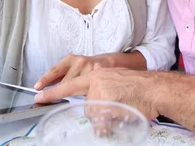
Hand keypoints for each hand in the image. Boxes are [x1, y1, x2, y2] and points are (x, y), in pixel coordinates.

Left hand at [34, 53, 116, 92]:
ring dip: (78, 93)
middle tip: (60, 97)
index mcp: (70, 60)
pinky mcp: (101, 70)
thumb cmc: (88, 67)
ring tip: (83, 91)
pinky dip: (90, 91)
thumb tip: (43, 88)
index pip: (55, 70)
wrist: (109, 62)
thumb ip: (60, 77)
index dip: (45, 79)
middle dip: (62, 92)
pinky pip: (91, 87)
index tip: (37, 87)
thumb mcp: (72, 68)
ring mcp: (91, 66)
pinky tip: (93, 90)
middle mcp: (79, 61)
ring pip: (78, 87)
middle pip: (65, 83)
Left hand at [36, 67, 160, 120]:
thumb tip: (93, 109)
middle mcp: (96, 80)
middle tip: (116, 106)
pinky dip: (112, 121)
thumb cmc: (140, 88)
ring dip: (107, 116)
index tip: (38, 96)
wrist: (156, 88)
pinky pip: (102, 120)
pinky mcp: (107, 102)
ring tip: (124, 107)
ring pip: (94, 114)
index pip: (70, 84)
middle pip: (86, 106)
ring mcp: (101, 91)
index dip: (53, 91)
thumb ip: (101, 92)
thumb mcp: (115, 82)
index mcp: (97, 74)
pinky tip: (124, 111)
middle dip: (99, 112)